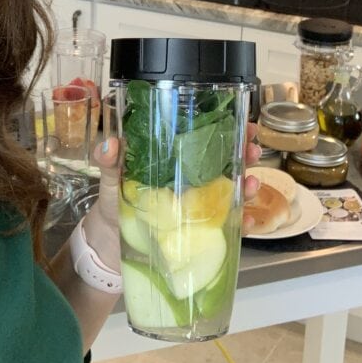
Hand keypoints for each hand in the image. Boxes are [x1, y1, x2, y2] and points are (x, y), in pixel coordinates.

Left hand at [88, 121, 262, 244]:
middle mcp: (193, 181)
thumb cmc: (114, 202)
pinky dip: (242, 225)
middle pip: (229, 163)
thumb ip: (109, 162)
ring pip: (235, 193)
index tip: (243, 120)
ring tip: (253, 183)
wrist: (109, 242)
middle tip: (252, 149)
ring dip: (249, 187)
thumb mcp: (111, 178)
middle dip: (246, 154)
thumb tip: (110, 144)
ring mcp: (200, 207)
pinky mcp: (201, 233)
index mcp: (176, 161)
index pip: (207, 139)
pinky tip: (247, 222)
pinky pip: (228, 228)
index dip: (229, 127)